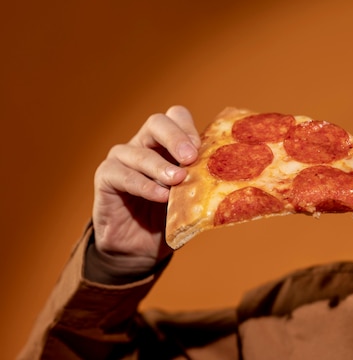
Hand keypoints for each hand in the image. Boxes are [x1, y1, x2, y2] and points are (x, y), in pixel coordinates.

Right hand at [89, 105, 200, 278]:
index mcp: (168, 144)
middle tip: (190, 158)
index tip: (201, 148)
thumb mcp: (192, 198)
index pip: (177, 117)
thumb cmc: (170, 218)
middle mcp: (144, 144)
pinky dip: (142, 184)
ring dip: (160, 166)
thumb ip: (205, 184)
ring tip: (177, 181)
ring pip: (138, 152)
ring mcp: (122, 159)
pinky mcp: (106, 177)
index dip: (188, 128)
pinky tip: (160, 195)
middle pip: (157, 123)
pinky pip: (121, 174)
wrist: (140, 249)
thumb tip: (232, 182)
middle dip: (176, 137)